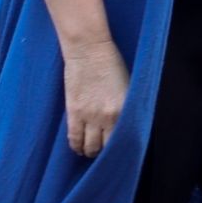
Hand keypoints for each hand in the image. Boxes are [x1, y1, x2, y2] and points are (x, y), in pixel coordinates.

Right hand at [62, 36, 129, 156]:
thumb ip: (126, 107)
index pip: (123, 139)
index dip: (120, 148)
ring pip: (89, 146)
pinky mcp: (74, 111)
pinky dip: (76, 145)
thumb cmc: (111, 63)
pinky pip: (74, 137)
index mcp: (125, 109)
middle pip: (106, 146)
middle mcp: (108, 116)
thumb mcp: (127, 87)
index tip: (119, 151)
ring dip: (89, 151)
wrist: (89, 49)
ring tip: (89, 152)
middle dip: (105, 153)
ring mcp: (90, 115)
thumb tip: (125, 124)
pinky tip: (77, 148)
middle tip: (103, 153)